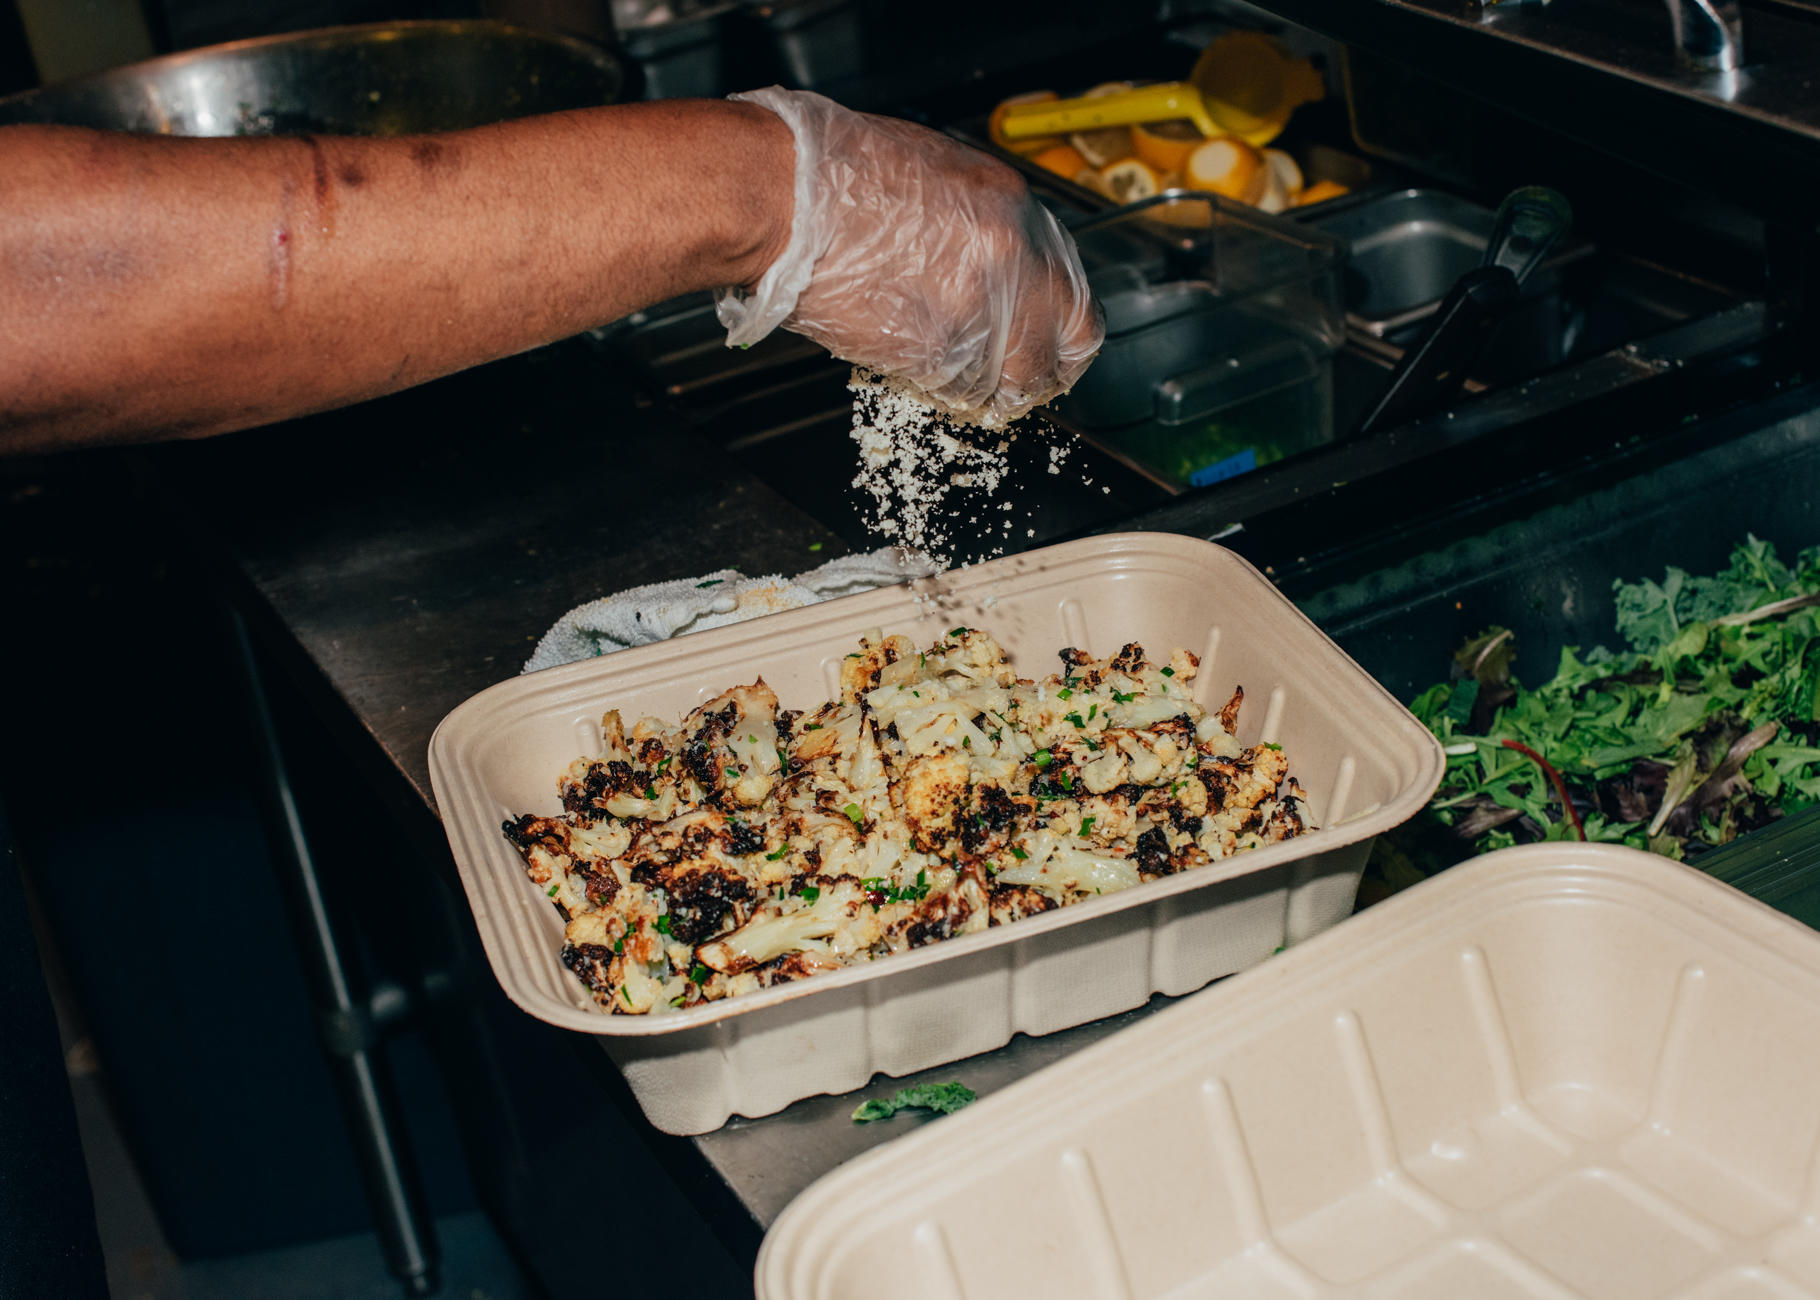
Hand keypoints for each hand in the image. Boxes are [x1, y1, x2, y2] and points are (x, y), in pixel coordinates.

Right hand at [716, 89, 1103, 427]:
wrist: (785, 197)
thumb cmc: (838, 174)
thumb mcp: (937, 174)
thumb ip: (982, 225)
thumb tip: (995, 265)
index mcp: (1012, 209)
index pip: (1070, 294)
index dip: (1058, 333)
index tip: (1047, 348)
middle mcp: (1007, 259)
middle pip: (1055, 351)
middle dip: (1040, 376)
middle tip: (1020, 385)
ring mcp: (973, 308)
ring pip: (1003, 380)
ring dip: (982, 386)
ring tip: (949, 369)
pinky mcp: (932, 348)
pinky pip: (954, 386)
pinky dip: (940, 386)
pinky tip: (914, 361)